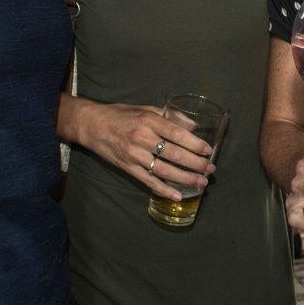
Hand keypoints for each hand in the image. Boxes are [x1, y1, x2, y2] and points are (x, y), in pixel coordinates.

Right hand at [77, 102, 213, 199]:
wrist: (93, 126)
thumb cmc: (122, 115)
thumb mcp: (147, 109)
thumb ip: (170, 116)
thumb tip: (194, 127)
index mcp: (149, 120)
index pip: (177, 134)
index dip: (195, 144)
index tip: (208, 151)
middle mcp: (142, 138)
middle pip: (174, 154)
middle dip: (195, 164)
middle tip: (210, 169)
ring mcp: (135, 155)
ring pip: (164, 170)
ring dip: (185, 178)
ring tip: (201, 182)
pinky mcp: (128, 168)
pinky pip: (149, 181)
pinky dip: (164, 190)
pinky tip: (178, 195)